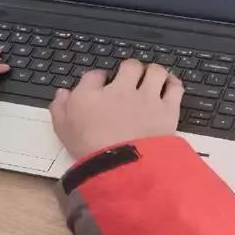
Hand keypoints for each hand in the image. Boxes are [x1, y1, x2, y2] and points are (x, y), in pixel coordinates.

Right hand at [49, 59, 183, 160]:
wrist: (121, 169)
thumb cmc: (90, 152)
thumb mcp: (63, 131)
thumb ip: (60, 108)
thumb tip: (62, 93)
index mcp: (91, 95)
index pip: (95, 75)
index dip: (99, 78)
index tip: (102, 84)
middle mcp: (120, 91)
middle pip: (129, 66)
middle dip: (129, 69)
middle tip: (130, 79)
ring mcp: (146, 98)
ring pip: (154, 71)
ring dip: (153, 73)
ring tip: (151, 80)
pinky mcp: (167, 110)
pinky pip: (174, 87)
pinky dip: (172, 84)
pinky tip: (169, 87)